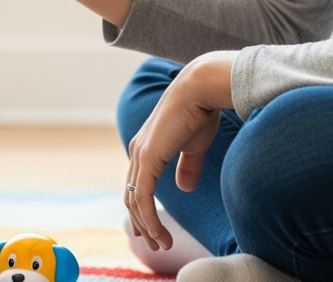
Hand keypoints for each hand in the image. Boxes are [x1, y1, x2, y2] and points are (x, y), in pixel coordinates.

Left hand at [125, 51, 236, 250]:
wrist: (201, 88)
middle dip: (142, 223)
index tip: (156, 230)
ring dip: (147, 227)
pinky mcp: (148, 158)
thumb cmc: (200, 111)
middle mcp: (138, 151)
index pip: (137, 185)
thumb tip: (183, 188)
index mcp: (146, 147)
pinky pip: (143, 198)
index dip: (144, 209)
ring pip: (135, 201)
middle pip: (132, 197)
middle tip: (156, 244)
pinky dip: (150, 219)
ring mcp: (140, 154)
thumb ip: (187, 166)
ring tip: (162, 244)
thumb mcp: (194, 145)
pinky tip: (160, 233)